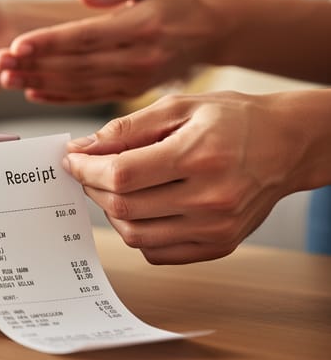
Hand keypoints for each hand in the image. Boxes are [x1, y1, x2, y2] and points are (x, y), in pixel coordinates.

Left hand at [0, 0, 232, 102]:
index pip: (87, 37)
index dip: (49, 42)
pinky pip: (88, 97)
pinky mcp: (130, 92)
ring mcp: (135, 80)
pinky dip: (59, 97)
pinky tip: (32, 92)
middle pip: (76, 65)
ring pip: (79, 85)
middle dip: (33, 65)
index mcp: (143, 27)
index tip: (16, 44)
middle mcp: (139, 58)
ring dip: (39, 81)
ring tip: (6, 77)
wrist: (212, 30)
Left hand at [61, 91, 315, 263]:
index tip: (72, 159)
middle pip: (124, 206)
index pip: (122, 174)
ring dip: (112, 211)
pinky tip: (141, 207)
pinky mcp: (219, 246)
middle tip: (88, 171)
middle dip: (93, 188)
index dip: (86, 168)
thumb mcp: (179, 107)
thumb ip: (127, 128)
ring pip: (136, 235)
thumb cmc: (233, 119)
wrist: (288, 144)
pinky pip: (157, 252)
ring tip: (114, 187)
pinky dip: (138, 232)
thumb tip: (82, 148)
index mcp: (198, 156)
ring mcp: (216, 228)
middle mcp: (210, 198)